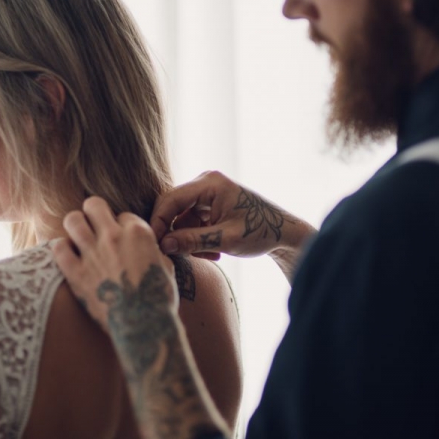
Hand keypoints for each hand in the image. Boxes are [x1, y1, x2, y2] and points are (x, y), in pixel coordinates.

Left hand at [53, 196, 177, 332]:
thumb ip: (153, 251)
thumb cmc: (158, 299)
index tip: (121, 239)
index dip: (121, 226)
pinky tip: (68, 256)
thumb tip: (149, 248)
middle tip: (94, 228)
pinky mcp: (76, 274)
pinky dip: (62, 249)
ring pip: (72, 220)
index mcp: (139, 233)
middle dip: (94, 213)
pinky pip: (58, 247)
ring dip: (75, 226)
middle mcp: (114, 237)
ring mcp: (92, 254)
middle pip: (94, 204)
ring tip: (78, 238)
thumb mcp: (165, 267)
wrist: (142, 327)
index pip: (123, 214)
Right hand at [151, 171, 316, 277]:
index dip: (159, 221)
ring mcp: (208, 193)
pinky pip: (192, 222)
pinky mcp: (210, 205)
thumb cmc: (260, 232)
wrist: (284, 233)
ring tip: (209, 256)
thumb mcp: (225, 239)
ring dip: (189, 239)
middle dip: (174, 233)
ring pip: (182, 218)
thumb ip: (193, 241)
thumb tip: (164, 245)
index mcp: (210, 183)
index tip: (154, 243)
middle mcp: (206, 183)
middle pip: (173, 207)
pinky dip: (197, 238)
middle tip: (174, 255)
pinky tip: (214, 252)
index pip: (171, 199)